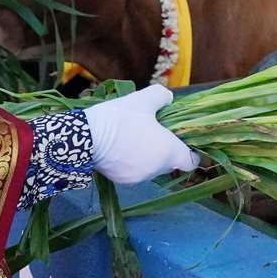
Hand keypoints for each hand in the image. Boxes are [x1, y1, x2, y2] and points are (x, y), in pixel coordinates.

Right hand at [83, 85, 199, 183]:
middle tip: (154, 132)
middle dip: (166, 150)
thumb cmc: (120, 118)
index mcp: (168, 151)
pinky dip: (132, 162)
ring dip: (148, 156)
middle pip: (170, 163)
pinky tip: (121, 147)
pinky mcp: (122, 181)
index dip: (190, 152)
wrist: (86, 137)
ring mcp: (139, 177)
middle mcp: (156, 169)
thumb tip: (168, 100)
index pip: (190, 162)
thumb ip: (162, 97)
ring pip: (151, 168)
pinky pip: (134, 172)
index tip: (181, 140)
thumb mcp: (143, 99)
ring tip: (134, 138)